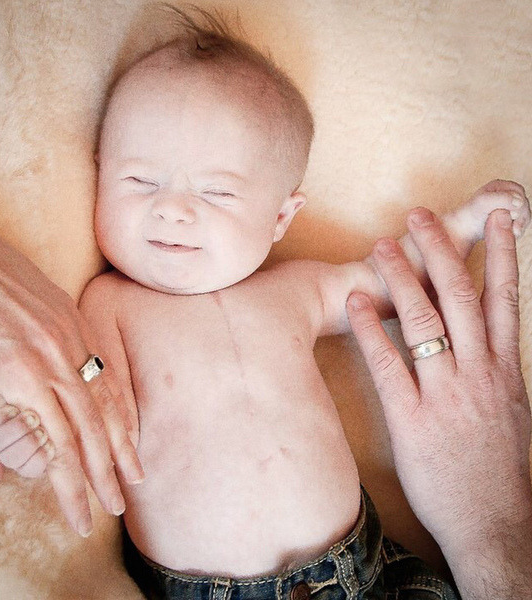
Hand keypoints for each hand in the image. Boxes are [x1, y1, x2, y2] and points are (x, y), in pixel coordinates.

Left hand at [0, 177, 142, 535]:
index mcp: (22, 376)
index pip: (60, 447)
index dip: (73, 489)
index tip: (82, 519)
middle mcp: (57, 356)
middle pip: (93, 427)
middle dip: (106, 472)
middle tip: (118, 506)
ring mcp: (73, 333)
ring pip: (108, 396)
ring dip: (123, 438)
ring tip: (136, 470)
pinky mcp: (76, 318)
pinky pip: (106, 366)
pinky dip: (120, 399)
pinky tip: (127, 419)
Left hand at [346, 207, 531, 597]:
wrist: (494, 526)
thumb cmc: (499, 470)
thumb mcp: (511, 413)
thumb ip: (497, 371)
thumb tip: (486, 340)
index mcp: (506, 371)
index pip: (505, 299)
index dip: (502, 254)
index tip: (498, 218)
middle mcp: (479, 374)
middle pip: (461, 298)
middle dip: (441, 251)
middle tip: (420, 216)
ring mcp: (446, 395)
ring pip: (425, 322)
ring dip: (402, 280)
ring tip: (382, 246)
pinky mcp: (413, 419)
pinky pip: (389, 365)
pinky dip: (372, 330)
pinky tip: (356, 303)